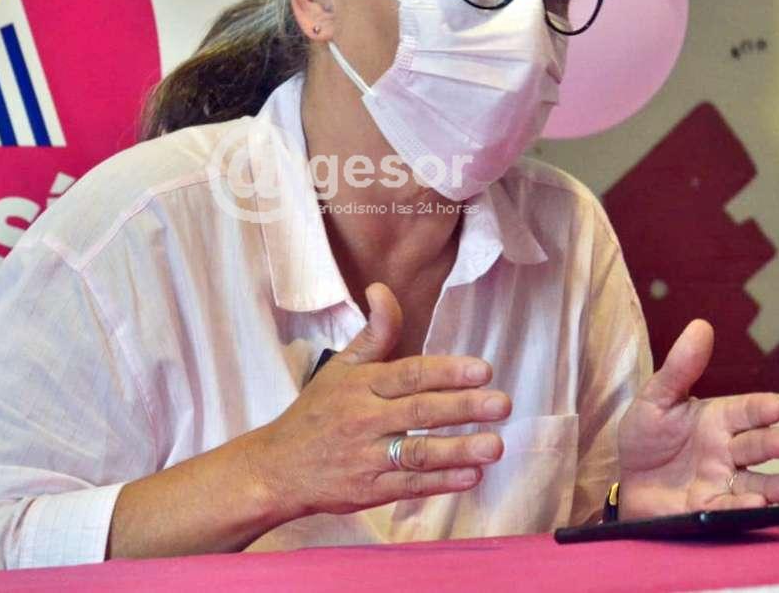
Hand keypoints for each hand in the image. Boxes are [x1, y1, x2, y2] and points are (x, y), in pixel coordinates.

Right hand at [249, 283, 509, 518]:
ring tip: (494, 445)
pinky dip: (440, 483)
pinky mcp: (369, 491)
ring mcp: (366, 458)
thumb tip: (382, 288)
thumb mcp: (340, 367)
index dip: (446, 371)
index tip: (482, 370)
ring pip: (417, 453)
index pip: (408, 374)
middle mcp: (364, 420)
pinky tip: (471, 476)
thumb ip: (373, 332)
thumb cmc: (317, 413)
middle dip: (462, 407)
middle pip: (418, 411)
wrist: (277, 468)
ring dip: (458, 450)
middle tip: (501, 403)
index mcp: (361, 385)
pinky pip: (409, 486)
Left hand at [616, 319, 778, 518]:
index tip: (776, 406)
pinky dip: (745, 509)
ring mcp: (723, 482)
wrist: (627, 482)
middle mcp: (728, 450)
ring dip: (776, 485)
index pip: (745, 410)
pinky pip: (731, 510)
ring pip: (757, 482)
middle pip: (757, 445)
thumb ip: (679, 368)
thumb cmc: (647, 437)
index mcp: (718, 419)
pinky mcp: (712, 509)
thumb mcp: (656, 399)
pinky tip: (754, 505)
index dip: (760, 409)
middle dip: (774, 443)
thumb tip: (700, 326)